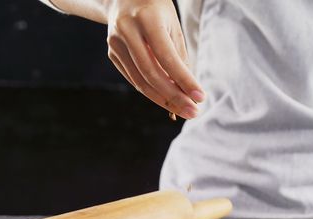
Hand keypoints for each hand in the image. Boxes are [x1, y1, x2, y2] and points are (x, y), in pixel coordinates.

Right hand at [105, 0, 203, 118]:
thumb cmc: (158, 12)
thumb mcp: (173, 27)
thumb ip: (180, 58)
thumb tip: (189, 92)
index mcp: (147, 19)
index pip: (167, 57)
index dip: (184, 80)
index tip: (200, 97)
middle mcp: (127, 30)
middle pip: (151, 73)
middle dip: (175, 97)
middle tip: (194, 112)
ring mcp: (115, 42)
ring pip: (141, 81)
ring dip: (164, 100)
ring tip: (184, 110)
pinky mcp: (112, 53)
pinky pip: (134, 79)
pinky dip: (152, 92)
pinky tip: (168, 100)